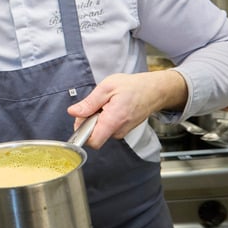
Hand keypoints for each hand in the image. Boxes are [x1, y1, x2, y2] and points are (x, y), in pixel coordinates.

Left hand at [67, 70, 186, 147]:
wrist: (154, 90)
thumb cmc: (132, 86)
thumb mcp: (106, 88)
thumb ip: (89, 103)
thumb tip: (73, 112)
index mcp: (113, 120)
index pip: (92, 141)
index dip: (82, 132)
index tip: (82, 118)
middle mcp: (118, 130)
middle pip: (94, 135)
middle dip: (89, 121)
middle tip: (96, 105)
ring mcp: (122, 132)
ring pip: (100, 131)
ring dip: (97, 119)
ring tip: (106, 104)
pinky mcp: (123, 130)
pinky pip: (107, 128)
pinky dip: (105, 119)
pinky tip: (111, 107)